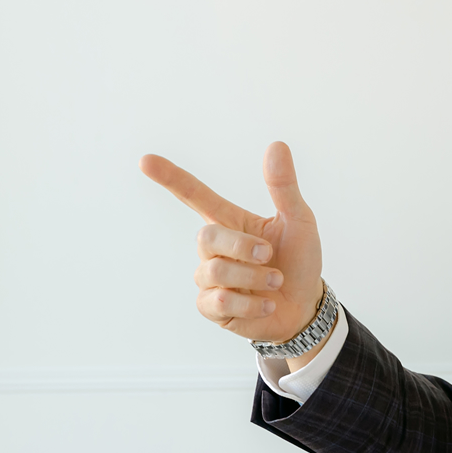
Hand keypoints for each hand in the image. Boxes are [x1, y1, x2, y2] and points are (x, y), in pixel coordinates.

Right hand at [141, 143, 324, 352]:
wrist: (306, 306)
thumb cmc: (299, 261)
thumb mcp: (299, 221)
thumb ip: (283, 187)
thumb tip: (277, 145)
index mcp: (231, 222)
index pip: (194, 196)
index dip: (171, 178)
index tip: (145, 160)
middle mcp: (214, 249)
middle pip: (206, 237)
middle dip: (241, 247)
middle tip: (269, 254)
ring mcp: (210, 279)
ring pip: (216, 272)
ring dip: (254, 277)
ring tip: (276, 280)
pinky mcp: (212, 307)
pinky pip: (220, 301)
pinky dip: (251, 304)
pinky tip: (267, 303)